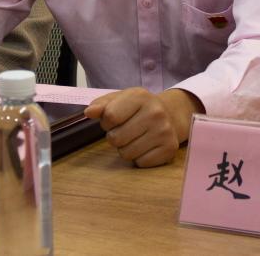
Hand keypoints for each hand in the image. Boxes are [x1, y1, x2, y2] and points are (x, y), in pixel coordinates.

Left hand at [84, 87, 202, 167]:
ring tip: (135, 138)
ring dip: (126, 148)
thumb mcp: (120, 99)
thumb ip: (101, 104)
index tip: (113, 120)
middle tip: (126, 130)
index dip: (106, 122)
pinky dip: (140, 157)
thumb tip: (89, 112)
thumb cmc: (139, 108)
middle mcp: (155, 113)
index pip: (110, 116)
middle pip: (116, 138)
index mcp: (140, 96)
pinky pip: (140, 163)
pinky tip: (146, 146)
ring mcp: (164, 132)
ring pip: (126, 153)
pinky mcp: (169, 149)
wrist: (171, 115)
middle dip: (115, 136)